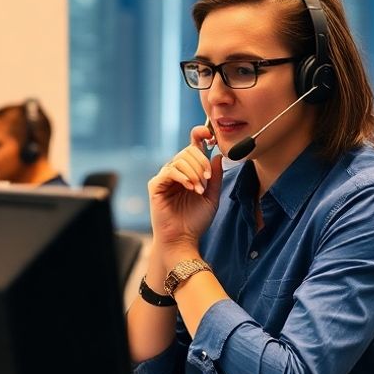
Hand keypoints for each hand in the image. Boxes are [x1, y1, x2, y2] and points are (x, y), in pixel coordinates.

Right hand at [148, 124, 223, 251]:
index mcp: (188, 172)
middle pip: (187, 151)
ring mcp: (164, 177)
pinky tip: (190, 188)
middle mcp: (175, 171)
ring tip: (199, 190)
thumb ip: (215, 176)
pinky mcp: (156, 185)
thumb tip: (218, 155)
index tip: (210, 134)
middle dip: (201, 162)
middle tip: (207, 179)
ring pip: (180, 159)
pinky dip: (183, 177)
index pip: (192, 147)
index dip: (200, 135)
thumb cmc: (195, 220)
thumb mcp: (212, 196)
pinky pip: (170, 170)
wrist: (182, 239)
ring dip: (194, 173)